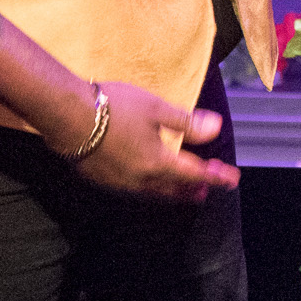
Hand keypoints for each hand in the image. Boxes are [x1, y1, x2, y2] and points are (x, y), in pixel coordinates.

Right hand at [73, 80, 240, 201]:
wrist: (67, 116)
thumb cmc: (114, 107)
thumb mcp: (157, 109)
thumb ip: (186, 122)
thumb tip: (216, 129)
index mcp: (157, 163)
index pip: (194, 173)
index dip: (216, 176)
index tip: (232, 178)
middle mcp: (140, 179)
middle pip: (173, 190)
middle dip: (193, 190)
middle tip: (206, 191)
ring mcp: (119, 182)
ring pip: (153, 193)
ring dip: (171, 192)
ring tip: (180, 190)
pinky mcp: (102, 179)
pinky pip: (133, 189)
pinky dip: (149, 188)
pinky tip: (146, 180)